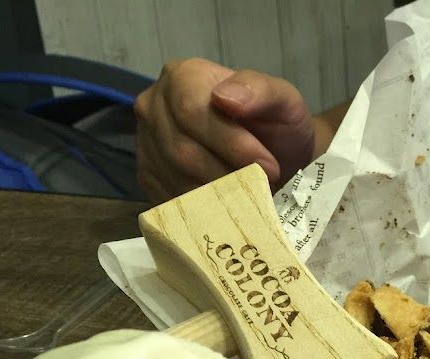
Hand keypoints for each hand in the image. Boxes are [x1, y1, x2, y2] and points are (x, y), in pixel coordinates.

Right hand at [133, 58, 316, 201]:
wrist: (277, 157)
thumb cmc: (278, 126)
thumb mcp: (283, 100)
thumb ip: (259, 90)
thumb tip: (223, 97)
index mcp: (182, 77)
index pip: (191, 112)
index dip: (230, 144)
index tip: (267, 166)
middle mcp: (153, 107)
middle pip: (181, 150)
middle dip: (227, 174)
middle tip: (262, 186)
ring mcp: (146, 144)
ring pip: (175, 179)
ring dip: (219, 195)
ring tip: (249, 194)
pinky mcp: (148, 177)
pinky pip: (170, 200)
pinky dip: (205, 209)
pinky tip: (229, 205)